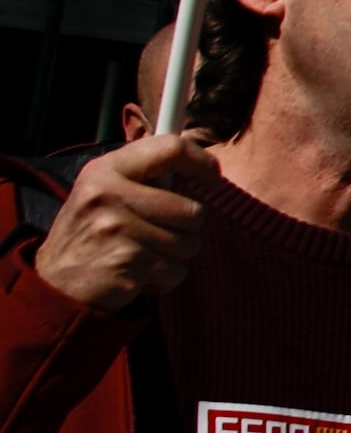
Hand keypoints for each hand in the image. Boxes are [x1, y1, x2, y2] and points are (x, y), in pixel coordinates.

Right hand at [36, 127, 212, 312]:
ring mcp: (117, 228)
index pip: (169, 148)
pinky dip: (165, 278)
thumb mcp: (104, 194)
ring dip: (174, 256)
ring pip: (190, 243)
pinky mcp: (128, 260)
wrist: (57, 284)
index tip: (213, 178)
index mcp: (104, 170)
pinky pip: (177, 270)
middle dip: (185, 229)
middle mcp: (109, 194)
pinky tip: (138, 274)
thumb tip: (200, 166)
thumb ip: (144, 178)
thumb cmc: (92, 235)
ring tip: (142, 255)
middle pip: (192, 210)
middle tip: (153, 235)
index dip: (201, 162)